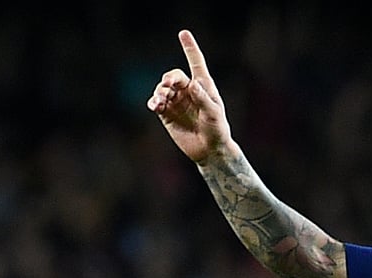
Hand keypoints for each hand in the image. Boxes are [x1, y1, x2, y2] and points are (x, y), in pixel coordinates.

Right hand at [147, 30, 233, 163]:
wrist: (209, 150)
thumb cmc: (217, 130)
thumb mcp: (214, 114)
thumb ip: (203, 99)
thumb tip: (192, 84)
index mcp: (203, 86)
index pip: (196, 63)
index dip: (190, 48)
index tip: (183, 33)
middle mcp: (188, 91)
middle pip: (174, 77)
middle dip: (170, 78)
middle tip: (168, 85)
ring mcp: (176, 101)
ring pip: (163, 89)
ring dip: (160, 92)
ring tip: (160, 100)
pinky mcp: (166, 114)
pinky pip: (156, 103)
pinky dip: (153, 102)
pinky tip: (154, 105)